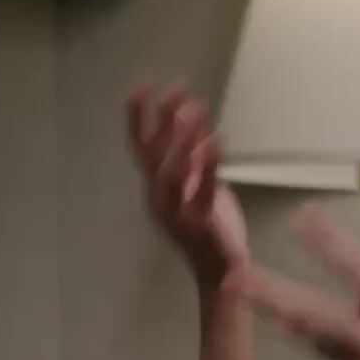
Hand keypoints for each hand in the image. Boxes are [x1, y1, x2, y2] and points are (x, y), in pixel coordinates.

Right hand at [125, 83, 248, 285]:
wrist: (220, 275)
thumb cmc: (210, 230)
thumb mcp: (200, 187)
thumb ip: (196, 157)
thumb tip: (195, 120)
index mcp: (156, 190)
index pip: (141, 147)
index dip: (138, 117)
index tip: (141, 85)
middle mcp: (160, 199)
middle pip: (154, 154)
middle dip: (164, 120)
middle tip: (178, 89)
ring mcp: (177, 213)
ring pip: (171, 171)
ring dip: (182, 138)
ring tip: (194, 109)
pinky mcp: (200, 224)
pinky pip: (201, 190)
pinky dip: (208, 165)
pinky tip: (216, 140)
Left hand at [225, 205, 359, 359]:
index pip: (357, 269)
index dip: (328, 243)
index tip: (301, 216)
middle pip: (311, 309)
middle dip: (272, 291)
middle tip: (232, 273)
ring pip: (308, 330)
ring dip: (271, 310)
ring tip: (235, 291)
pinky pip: (317, 350)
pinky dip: (293, 334)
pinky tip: (270, 321)